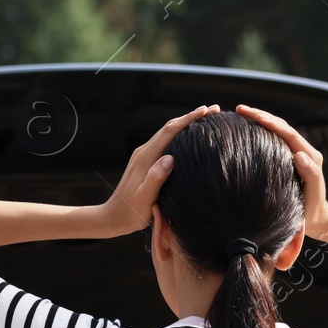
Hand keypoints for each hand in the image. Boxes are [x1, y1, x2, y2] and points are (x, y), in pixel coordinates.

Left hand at [99, 104, 218, 236]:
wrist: (113, 217)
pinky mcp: (145, 162)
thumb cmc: (131, 212)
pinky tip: (189, 138)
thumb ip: (156, 178)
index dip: (189, 119)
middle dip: (191, 117)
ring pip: (167, 133)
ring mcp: (143, 156)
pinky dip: (179, 135)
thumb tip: (170, 158)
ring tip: (206, 119)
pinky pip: (164, 142)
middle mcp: (144, 152)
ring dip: (185, 124)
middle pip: (170, 127)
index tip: (207, 111)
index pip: (170, 131)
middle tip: (214, 110)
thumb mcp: (145, 197)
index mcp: (146, 157)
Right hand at [235, 104, 327, 239]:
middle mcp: (303, 151)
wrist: (316, 219)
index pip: (288, 133)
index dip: (271, 122)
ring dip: (260, 120)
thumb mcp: (313, 194)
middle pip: (282, 126)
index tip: (254, 116)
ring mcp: (296, 154)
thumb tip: (300, 154)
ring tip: (240, 114)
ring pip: (277, 131)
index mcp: (310, 156)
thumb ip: (311, 174)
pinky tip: (246, 131)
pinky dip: (261, 132)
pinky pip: (274, 141)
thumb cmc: (312, 210)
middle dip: (261, 115)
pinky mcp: (287, 159)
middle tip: (240, 109)